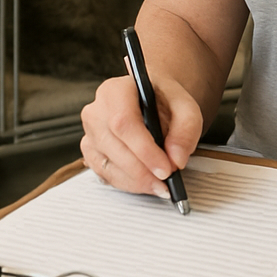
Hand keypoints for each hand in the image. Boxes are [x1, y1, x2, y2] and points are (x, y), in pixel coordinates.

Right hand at [79, 73, 201, 199]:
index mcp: (116, 91)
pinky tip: (146, 183)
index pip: (124, 122)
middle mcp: (97, 110)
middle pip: (114, 146)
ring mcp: (90, 133)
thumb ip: (186, 130)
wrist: (153, 102)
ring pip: (107, 164)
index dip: (144, 150)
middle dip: (142, 171)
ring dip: (136, 181)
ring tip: (160, 185)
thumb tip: (176, 159)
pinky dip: (127, 184)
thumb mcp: (185, 107)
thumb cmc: (165, 101)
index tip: (165, 169)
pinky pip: (105, 174)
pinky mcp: (91, 152)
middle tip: (167, 181)